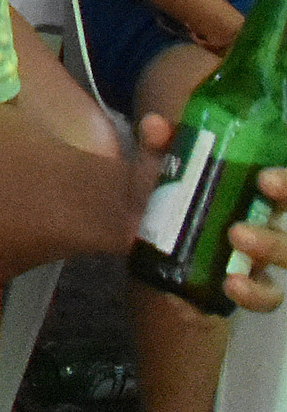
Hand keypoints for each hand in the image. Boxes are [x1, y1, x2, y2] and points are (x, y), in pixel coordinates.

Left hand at [136, 120, 286, 309]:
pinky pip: (268, 296)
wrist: (148, 241)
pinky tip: (232, 285)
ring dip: (270, 246)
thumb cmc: (170, 195)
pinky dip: (255, 293)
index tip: (265, 179)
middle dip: (285, 207)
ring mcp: (263, 254)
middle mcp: (268, 219)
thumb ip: (160, 146)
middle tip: (255, 200)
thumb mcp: (162, 168)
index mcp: (257, 187)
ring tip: (236, 237)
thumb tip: (155, 124)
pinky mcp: (250, 285)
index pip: (286, 184)